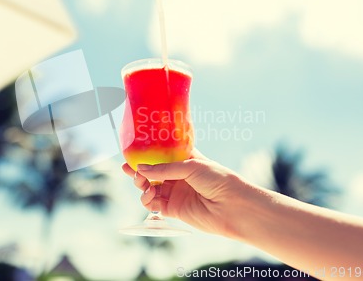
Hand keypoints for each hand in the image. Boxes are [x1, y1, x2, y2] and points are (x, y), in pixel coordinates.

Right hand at [122, 149, 250, 236]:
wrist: (233, 207)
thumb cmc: (218, 180)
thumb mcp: (191, 166)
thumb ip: (164, 168)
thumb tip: (140, 168)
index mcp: (185, 161)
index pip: (161, 156)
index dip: (147, 155)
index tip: (132, 152)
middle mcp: (178, 177)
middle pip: (152, 173)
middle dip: (139, 171)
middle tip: (129, 169)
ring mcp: (175, 193)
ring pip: (150, 189)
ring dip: (142, 186)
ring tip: (142, 183)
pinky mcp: (174, 210)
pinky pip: (154, 204)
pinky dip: (147, 200)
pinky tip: (149, 195)